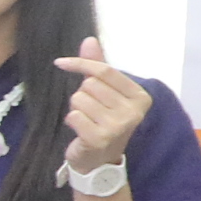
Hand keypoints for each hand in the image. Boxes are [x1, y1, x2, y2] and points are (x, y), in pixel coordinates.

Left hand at [57, 36, 152, 176]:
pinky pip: (73, 115)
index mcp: (140, 97)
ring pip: (79, 98)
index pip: (105, 70)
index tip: (60, 63)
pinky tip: (81, 130)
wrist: (100, 160)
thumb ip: (98, 66)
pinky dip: (72, 120)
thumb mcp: (105, 93)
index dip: (80, 63)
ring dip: (77, 108)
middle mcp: (133, 111)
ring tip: (87, 121)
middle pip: (90, 84)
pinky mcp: (99, 138)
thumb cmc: (103, 121)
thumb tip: (89, 39)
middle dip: (83, 94)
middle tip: (91, 110)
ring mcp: (117, 126)